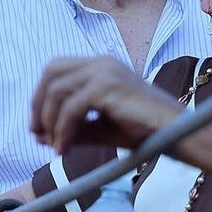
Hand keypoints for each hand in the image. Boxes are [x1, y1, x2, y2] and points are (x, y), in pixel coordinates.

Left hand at [30, 56, 179, 153]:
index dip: (41, 96)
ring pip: (57, 90)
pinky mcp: (107, 87)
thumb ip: (72, 128)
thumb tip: (40, 136)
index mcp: (101, 65)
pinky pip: (71, 108)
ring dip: (50, 122)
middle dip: (38, 103)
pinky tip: (64, 148)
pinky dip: (62, 130)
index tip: (38, 126)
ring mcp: (105, 71)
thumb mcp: (100, 128)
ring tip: (56, 147)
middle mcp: (102, 62)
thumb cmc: (143, 130)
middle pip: (52, 71)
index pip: (58, 69)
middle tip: (37, 133)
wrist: (175, 132)